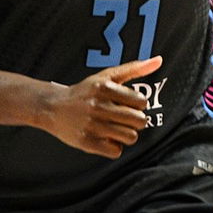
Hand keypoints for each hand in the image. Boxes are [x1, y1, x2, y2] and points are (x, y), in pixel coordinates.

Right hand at [37, 56, 160, 158]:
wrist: (53, 108)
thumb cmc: (85, 91)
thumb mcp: (107, 76)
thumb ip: (134, 68)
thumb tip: (159, 60)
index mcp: (105, 87)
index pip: (142, 102)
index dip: (138, 105)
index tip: (128, 105)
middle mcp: (98, 105)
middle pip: (139, 121)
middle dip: (134, 120)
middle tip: (122, 117)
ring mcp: (92, 125)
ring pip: (131, 137)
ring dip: (125, 134)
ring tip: (114, 127)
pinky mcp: (87, 142)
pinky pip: (116, 151)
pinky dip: (113, 146)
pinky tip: (105, 137)